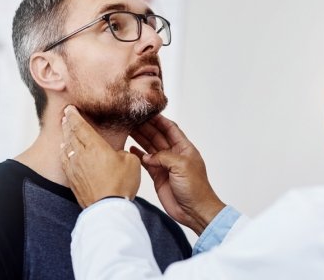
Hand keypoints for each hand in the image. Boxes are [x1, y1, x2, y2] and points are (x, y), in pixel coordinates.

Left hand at [61, 105, 140, 207]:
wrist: (108, 208)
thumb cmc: (121, 184)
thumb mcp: (131, 162)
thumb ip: (123, 152)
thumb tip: (116, 154)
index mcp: (95, 146)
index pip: (80, 126)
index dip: (74, 115)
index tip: (70, 108)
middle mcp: (81, 154)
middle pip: (71, 135)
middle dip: (68, 123)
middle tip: (65, 116)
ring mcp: (74, 167)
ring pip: (66, 147)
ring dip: (65, 137)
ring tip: (64, 132)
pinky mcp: (72, 179)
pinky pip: (65, 161)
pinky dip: (64, 153)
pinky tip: (64, 151)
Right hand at [131, 115, 225, 234]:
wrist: (195, 211)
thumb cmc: (195, 188)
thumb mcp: (181, 167)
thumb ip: (164, 157)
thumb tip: (148, 156)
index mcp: (185, 148)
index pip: (171, 129)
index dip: (159, 120)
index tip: (147, 112)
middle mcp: (175, 155)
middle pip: (158, 136)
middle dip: (146, 128)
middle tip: (132, 120)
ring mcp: (166, 165)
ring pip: (151, 148)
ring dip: (140, 139)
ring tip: (127, 130)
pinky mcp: (158, 176)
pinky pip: (146, 162)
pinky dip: (139, 155)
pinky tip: (130, 149)